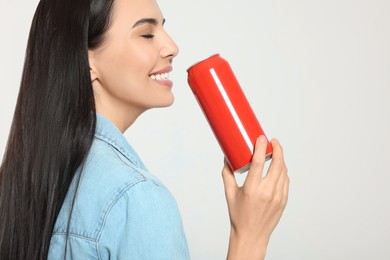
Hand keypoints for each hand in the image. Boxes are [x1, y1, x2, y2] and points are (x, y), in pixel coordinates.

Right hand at [222, 136, 288, 259]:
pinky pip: (286, 181)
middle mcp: (267, 192)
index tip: (262, 138)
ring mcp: (277, 197)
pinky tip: (278, 168)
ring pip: (284, 171)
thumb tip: (227, 159)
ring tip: (275, 153)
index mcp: (252, 189)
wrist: (251, 235)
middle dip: (277, 149)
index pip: (260, 162)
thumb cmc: (238, 215)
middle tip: (273, 142)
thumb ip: (227, 175)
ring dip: (281, 159)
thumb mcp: (230, 193)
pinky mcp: (283, 201)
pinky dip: (283, 172)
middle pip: (277, 164)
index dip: (261, 147)